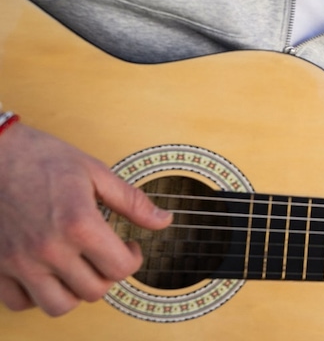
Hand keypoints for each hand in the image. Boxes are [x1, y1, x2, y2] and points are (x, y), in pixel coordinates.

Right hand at [0, 123, 171, 315]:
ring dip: (75, 291)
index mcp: (79, 224)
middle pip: (94, 291)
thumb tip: (165, 220)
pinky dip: (36, 296)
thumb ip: (132, 201)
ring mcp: (19, 262)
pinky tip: (46, 274)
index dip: (132, 259)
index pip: (120, 269)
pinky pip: (20, 303)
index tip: (128, 246)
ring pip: (58, 305)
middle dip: (107, 274)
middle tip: (105, 255)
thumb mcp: (94, 172)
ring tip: (78, 268)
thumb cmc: (41, 157)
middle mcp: (49, 249)